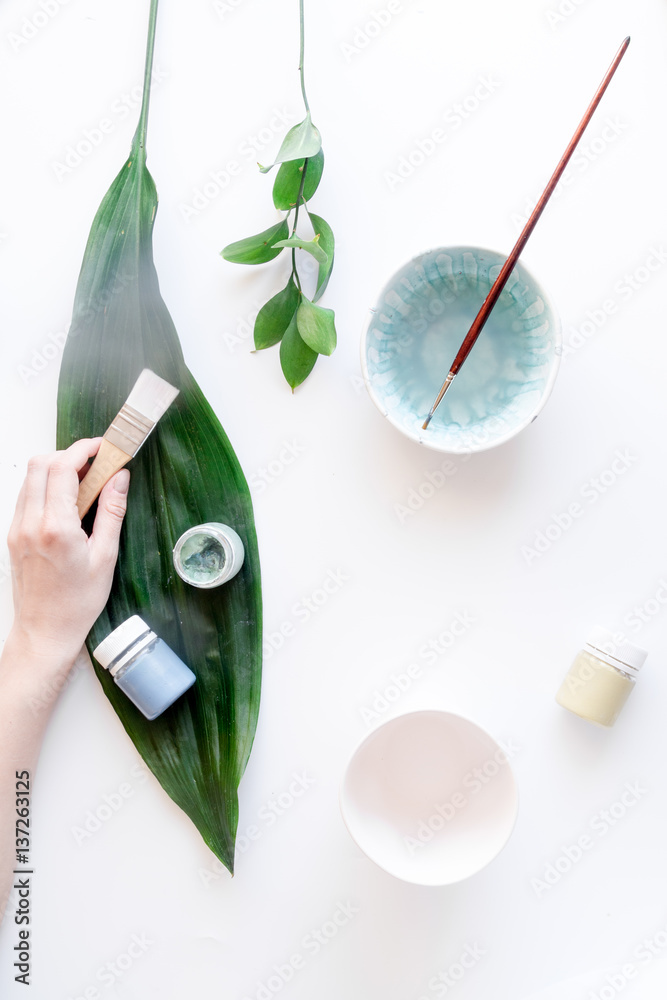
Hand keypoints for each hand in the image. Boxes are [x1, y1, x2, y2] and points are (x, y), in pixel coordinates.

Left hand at [6, 438, 129, 670]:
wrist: (44, 632)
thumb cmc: (77, 603)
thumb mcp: (105, 557)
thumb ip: (112, 512)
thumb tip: (120, 478)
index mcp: (56, 527)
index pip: (62, 468)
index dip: (84, 450)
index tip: (103, 447)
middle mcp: (30, 523)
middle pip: (40, 464)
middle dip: (69, 454)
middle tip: (96, 463)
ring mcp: (17, 528)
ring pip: (30, 477)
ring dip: (55, 469)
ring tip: (84, 482)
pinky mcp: (13, 535)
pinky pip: (26, 496)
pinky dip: (45, 486)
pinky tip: (66, 501)